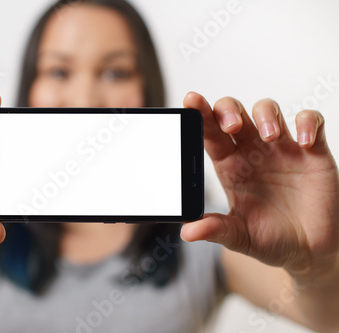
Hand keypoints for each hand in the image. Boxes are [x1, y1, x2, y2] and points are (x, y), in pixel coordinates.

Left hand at [182, 92, 338, 275]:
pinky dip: (308, 123)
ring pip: (268, 110)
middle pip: (234, 112)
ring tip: (270, 136)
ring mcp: (281, 148)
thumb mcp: (240, 237)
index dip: (200, 115)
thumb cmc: (271, 239)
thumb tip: (186, 232)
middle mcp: (251, 151)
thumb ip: (216, 229)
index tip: (190, 100)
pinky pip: (311, 121)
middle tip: (233, 125)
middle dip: (229, 110)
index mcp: (230, 166)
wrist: (310, 250)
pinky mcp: (312, 151)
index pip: (210, 134)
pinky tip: (305, 143)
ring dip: (266, 115)